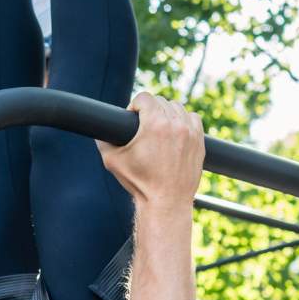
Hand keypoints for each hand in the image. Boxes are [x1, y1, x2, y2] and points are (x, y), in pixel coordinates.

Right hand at [95, 91, 204, 207]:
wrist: (166, 202)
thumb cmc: (139, 183)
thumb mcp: (112, 161)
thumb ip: (103, 140)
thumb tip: (99, 131)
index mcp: (155, 124)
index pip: (144, 97)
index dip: (134, 105)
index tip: (132, 117)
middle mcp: (175, 124)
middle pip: (161, 101)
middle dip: (149, 110)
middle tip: (143, 125)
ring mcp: (190, 132)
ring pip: (177, 108)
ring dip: (166, 113)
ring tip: (158, 128)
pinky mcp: (199, 141)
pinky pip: (192, 119)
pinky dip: (183, 121)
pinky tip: (175, 131)